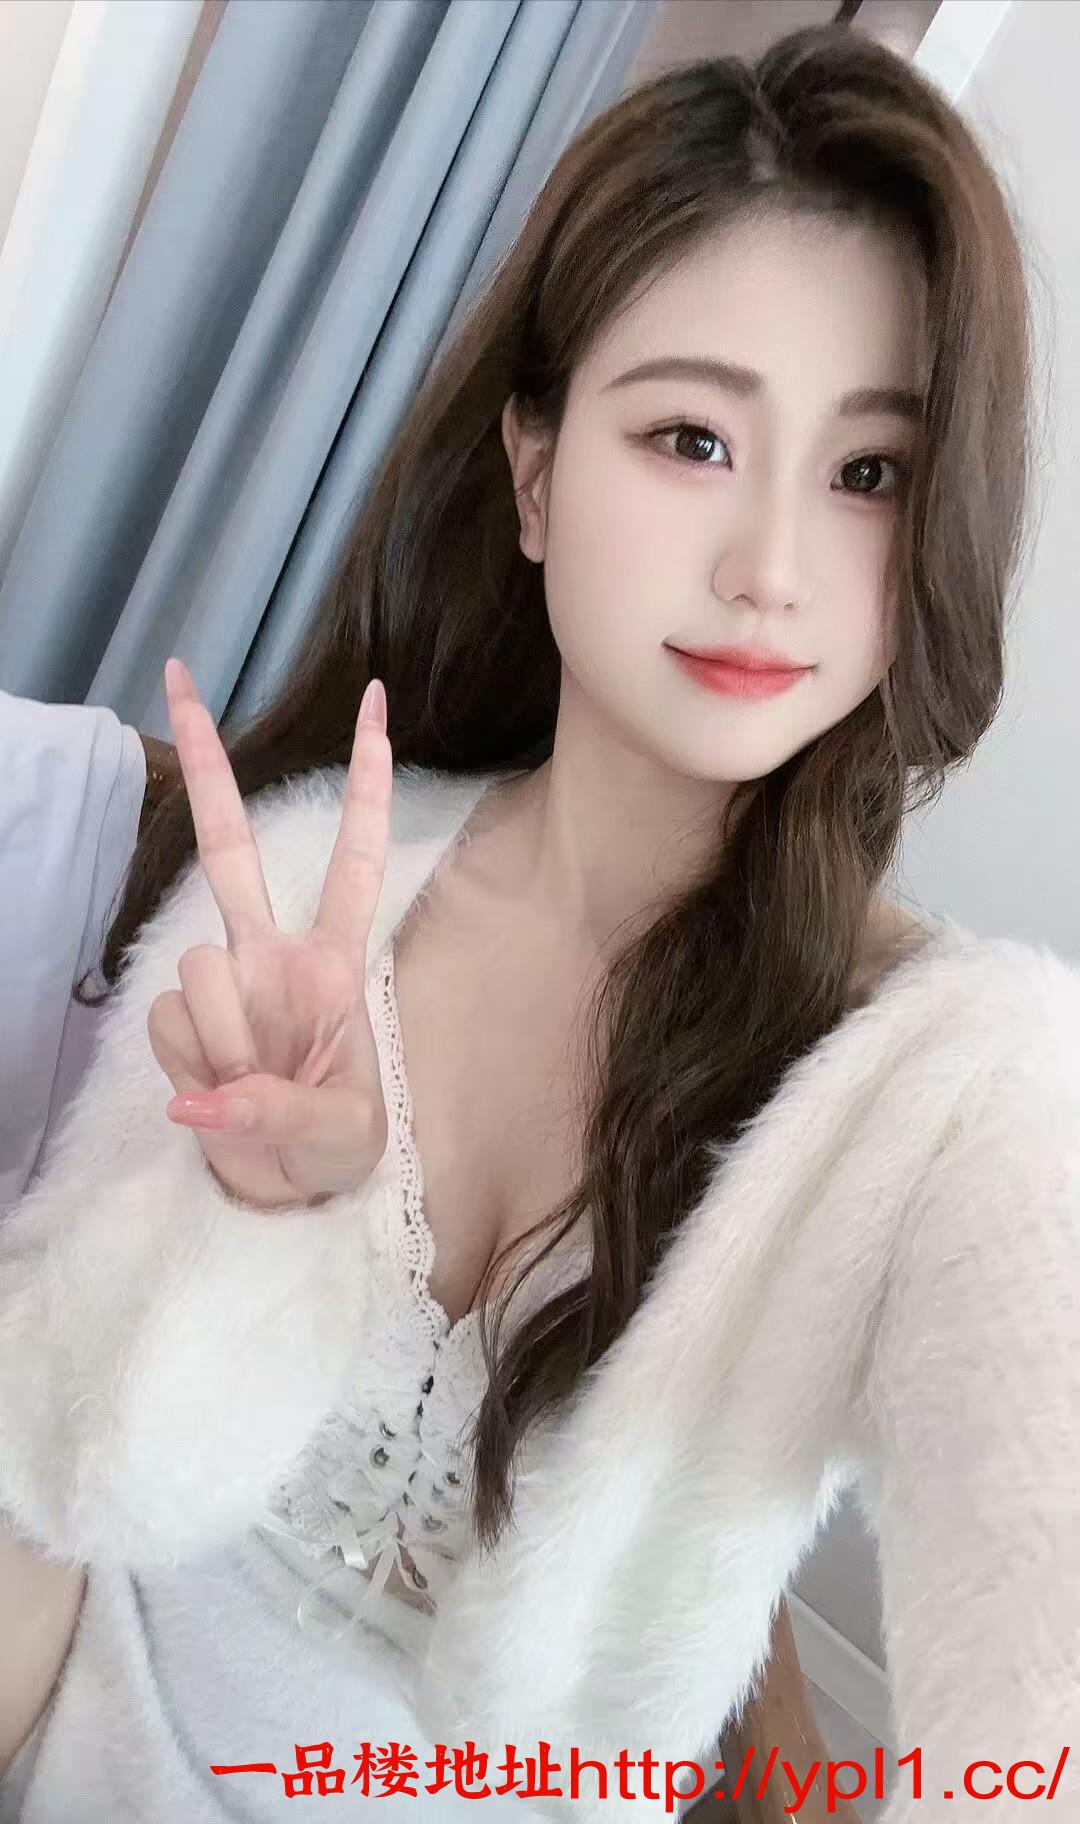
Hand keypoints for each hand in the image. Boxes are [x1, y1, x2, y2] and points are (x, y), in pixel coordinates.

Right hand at [145, 657, 393, 1210]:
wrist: (288, 1195)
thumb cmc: (340, 1153)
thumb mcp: (343, 1140)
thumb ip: (279, 1117)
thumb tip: (204, 1108)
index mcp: (335, 962)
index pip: (355, 859)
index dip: (365, 785)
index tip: (377, 705)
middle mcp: (272, 957)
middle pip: (230, 847)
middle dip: (207, 764)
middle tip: (177, 675)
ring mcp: (221, 986)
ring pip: (197, 973)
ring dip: (224, 1047)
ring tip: (256, 1094)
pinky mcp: (177, 1024)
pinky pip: (165, 1027)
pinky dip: (190, 1073)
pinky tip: (214, 1096)